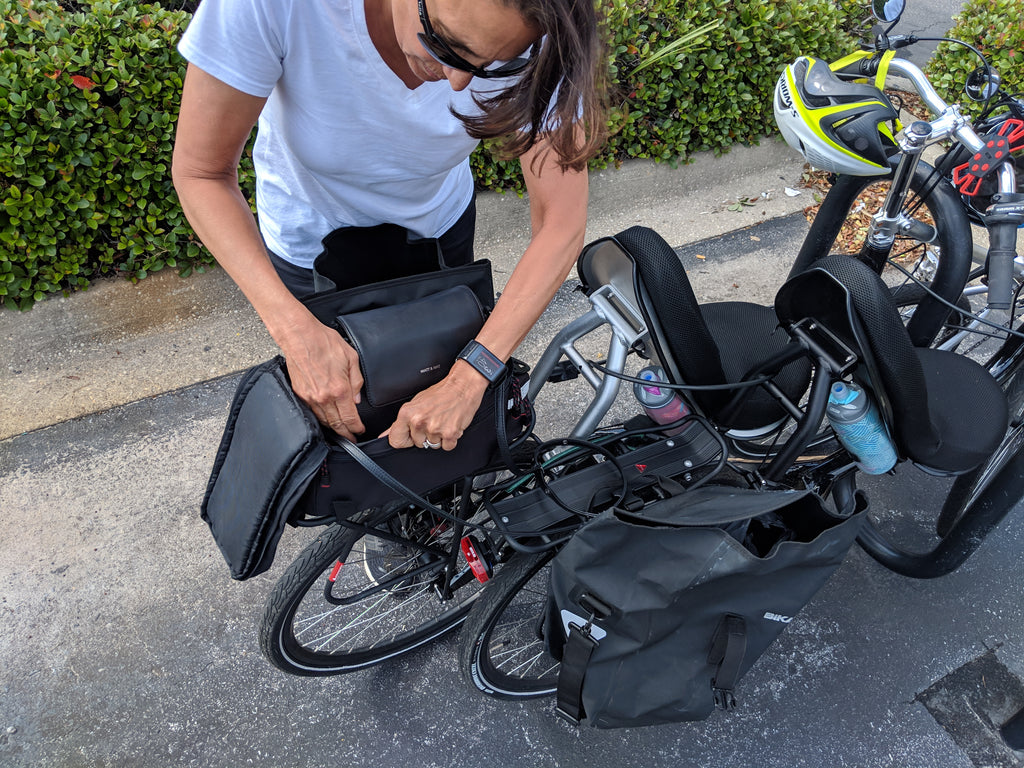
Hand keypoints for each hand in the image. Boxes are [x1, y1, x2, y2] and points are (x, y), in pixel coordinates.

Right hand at [280, 319, 365, 440]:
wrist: (300, 336)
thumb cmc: (324, 342)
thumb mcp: (351, 358)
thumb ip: (356, 381)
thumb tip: (356, 399)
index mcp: (339, 389)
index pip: (350, 418)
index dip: (356, 428)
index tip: (360, 431)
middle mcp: (324, 397)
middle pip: (336, 424)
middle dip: (346, 434)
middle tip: (351, 438)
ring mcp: (310, 397)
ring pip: (324, 420)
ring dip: (333, 428)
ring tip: (340, 431)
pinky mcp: (300, 393)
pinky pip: (312, 412)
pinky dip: (321, 418)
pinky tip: (326, 419)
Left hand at [383, 363, 487, 450]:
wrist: (462, 386)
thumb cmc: (441, 393)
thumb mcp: (416, 403)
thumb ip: (401, 422)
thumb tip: (384, 436)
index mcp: (407, 413)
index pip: (396, 441)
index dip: (404, 439)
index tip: (410, 435)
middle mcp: (419, 422)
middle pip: (418, 444)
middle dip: (425, 436)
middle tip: (433, 420)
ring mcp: (434, 428)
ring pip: (433, 445)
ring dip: (439, 437)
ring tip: (443, 421)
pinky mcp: (450, 434)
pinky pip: (446, 447)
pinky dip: (450, 439)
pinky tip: (450, 425)